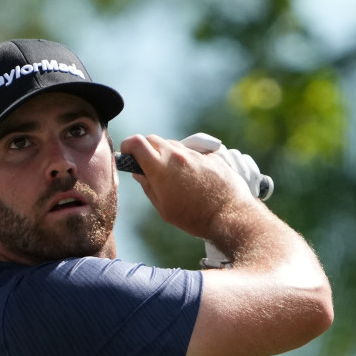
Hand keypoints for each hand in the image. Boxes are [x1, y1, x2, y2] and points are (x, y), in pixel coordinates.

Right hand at [121, 133, 255, 236]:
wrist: (228, 214)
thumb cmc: (193, 217)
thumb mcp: (163, 208)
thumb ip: (148, 187)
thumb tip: (139, 173)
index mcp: (159, 167)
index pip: (135, 142)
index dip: (127, 146)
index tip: (127, 153)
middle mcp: (176, 154)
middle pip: (152, 139)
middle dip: (145, 149)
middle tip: (147, 166)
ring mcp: (194, 153)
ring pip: (172, 144)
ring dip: (166, 154)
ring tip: (172, 175)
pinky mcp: (209, 155)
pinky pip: (191, 152)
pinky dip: (186, 160)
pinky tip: (192, 178)